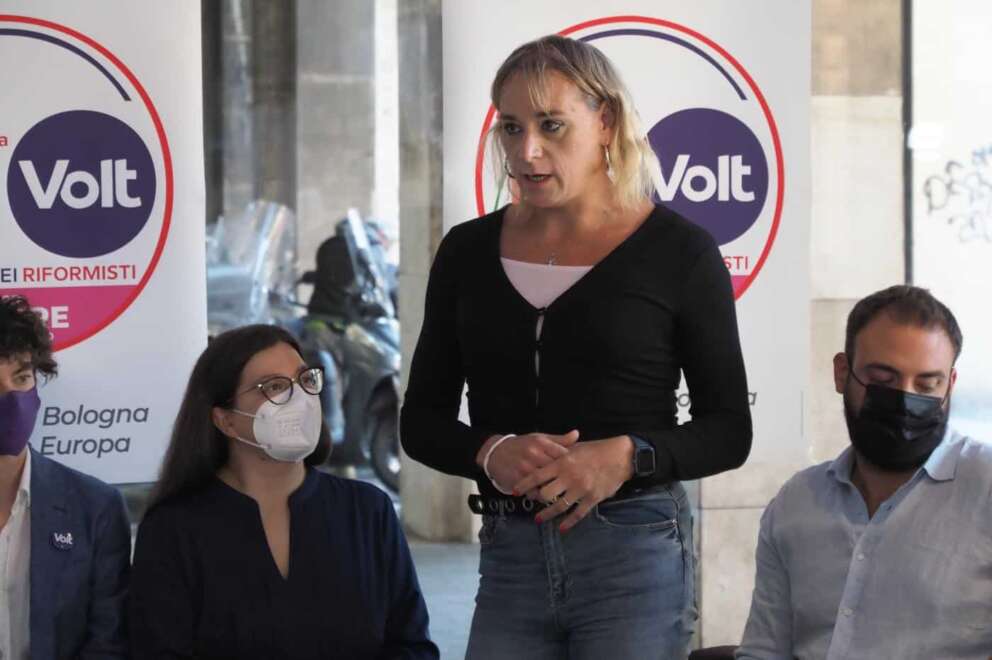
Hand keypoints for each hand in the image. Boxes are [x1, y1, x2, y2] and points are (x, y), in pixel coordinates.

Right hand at [476, 431, 579, 493]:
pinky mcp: (517, 480)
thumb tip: (577, 434)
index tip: (578, 471)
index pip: (564, 455)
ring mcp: (525, 468)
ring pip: (546, 484)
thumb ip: (559, 440)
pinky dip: (540, 496)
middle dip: (565, 480)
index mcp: (541, 443)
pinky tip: (542, 495)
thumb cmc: (521, 446)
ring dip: (553, 490)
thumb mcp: (539, 439)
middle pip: (557, 471)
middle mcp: (534, 454)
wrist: (495, 453)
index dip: (573, 465)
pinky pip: (534, 493)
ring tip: (559, 492)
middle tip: (572, 485)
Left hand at [512, 435, 634, 532]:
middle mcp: (569, 477)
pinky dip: (569, 522)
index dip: (524, 484)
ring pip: (559, 506)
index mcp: (563, 463)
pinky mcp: (592, 498)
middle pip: (546, 494)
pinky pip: (578, 514)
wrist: (620, 457)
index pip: (538, 476)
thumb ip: (558, 452)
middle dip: (536, 499)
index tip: (515, 491)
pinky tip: (561, 528)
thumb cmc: (596, 450)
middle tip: (530, 502)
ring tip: (538, 519)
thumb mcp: (575, 448)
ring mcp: (581, 489)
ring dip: (547, 514)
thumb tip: (542, 453)